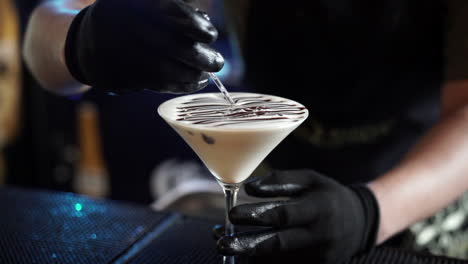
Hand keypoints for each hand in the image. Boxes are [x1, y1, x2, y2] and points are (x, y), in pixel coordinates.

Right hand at [64, 0, 223, 93]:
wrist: (84, 44)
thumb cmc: (125, 22)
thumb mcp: (141, 7)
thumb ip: (172, 10)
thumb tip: (204, 26)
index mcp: (131, 5)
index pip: (171, 12)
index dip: (195, 25)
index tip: (210, 35)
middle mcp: (123, 27)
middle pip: (171, 45)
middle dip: (200, 56)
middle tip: (217, 62)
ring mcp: (119, 53)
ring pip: (165, 68)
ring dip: (192, 74)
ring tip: (206, 75)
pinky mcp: (118, 76)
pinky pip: (155, 83)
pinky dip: (179, 85)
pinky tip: (194, 83)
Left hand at [216, 170, 379, 263]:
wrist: (360, 223)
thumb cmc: (328, 195)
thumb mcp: (310, 179)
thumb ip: (281, 181)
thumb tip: (249, 188)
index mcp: (320, 210)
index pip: (284, 215)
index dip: (257, 215)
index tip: (232, 213)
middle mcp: (321, 237)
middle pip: (279, 245)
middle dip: (246, 246)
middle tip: (221, 243)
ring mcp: (320, 258)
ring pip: (278, 261)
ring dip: (248, 254)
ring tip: (224, 242)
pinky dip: (262, 261)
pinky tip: (244, 253)